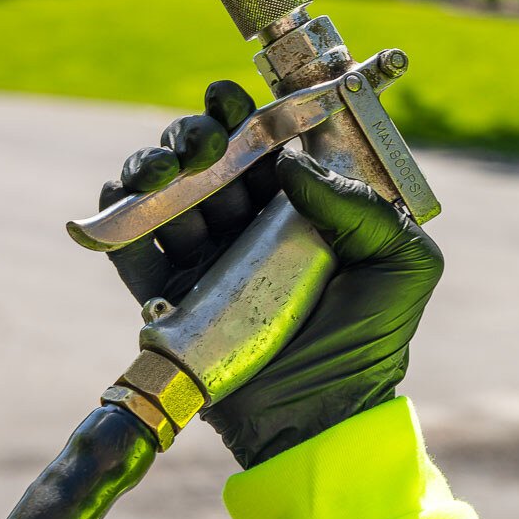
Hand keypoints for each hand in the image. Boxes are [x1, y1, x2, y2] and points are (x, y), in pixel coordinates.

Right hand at [100, 80, 443, 467]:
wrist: (325, 419)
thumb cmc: (373, 340)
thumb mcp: (403, 264)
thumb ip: (363, 206)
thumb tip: (292, 164)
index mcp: (299, 206)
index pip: (264, 141)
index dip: (245, 112)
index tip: (234, 99)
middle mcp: (247, 225)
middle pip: (205, 158)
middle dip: (194, 134)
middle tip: (206, 143)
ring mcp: (205, 261)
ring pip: (163, 192)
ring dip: (153, 166)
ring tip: (164, 171)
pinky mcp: (169, 300)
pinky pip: (129, 249)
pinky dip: (115, 216)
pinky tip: (123, 198)